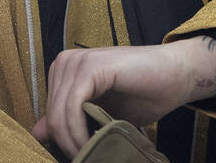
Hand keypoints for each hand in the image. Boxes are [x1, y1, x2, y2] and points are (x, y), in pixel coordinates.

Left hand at [29, 36, 215, 158]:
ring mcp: (76, 61)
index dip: (63, 143)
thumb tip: (38, 133)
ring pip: (58, 115)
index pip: (49, 116)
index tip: (81, 157)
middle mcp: (65, 62)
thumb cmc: (143, 94)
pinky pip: (72, 107)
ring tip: (94, 155)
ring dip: (75, 143)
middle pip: (52, 117)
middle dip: (69, 145)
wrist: (177, 74)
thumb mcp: (100, 113)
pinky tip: (94, 142)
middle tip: (89, 160)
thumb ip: (69, 120)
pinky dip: (80, 132)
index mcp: (64, 72)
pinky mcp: (91, 66)